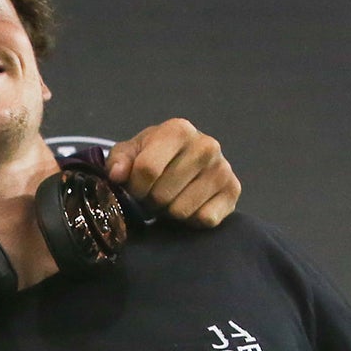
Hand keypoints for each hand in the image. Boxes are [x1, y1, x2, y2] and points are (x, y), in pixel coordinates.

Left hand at [107, 120, 239, 226]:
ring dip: (169, 211)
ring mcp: (223, 168)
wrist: (185, 160)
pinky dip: (191, 220)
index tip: (134, 189)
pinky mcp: (233, 190)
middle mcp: (206, 145)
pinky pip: (204, 219)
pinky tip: (189, 205)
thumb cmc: (152, 155)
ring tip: (171, 197)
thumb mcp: (129, 153)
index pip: (147, 169)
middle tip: (154, 194)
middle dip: (151, 200)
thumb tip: (116, 174)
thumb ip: (118, 161)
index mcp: (178, 130)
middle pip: (162, 194)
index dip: (134, 187)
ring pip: (181, 210)